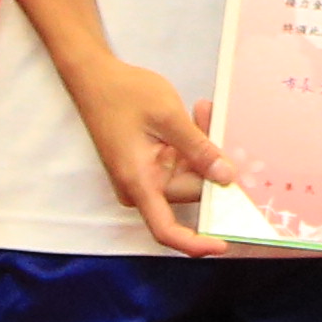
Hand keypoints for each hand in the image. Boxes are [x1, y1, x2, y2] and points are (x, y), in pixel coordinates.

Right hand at [67, 54, 232, 253]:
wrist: (94, 77)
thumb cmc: (124, 94)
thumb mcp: (168, 116)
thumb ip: (198, 148)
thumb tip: (226, 178)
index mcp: (139, 182)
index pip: (166, 230)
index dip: (195, 243)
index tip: (222, 245)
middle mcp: (140, 186)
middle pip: (189, 191)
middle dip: (211, 164)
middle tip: (218, 124)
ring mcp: (145, 176)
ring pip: (189, 174)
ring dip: (202, 148)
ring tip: (204, 111)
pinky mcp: (149, 165)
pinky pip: (180, 164)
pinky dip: (192, 145)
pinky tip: (197, 116)